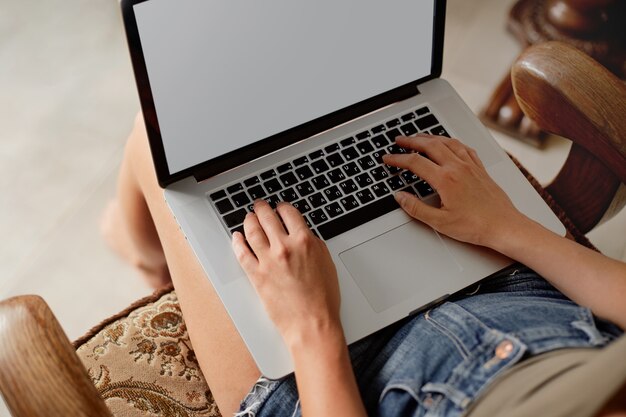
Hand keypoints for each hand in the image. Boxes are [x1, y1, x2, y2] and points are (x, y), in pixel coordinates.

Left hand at [231, 200, 341, 348]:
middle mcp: (284, 247)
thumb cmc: (323, 299)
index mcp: (305, 241)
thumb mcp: (326, 262)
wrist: (312, 323)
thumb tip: (302, 234)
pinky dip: (237, 242)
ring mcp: (268, 261)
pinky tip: (236, 237)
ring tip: (248, 217)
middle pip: (267, 217)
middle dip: (261, 208)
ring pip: (251, 231)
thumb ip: (313, 244)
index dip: (282, 206)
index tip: (280, 207)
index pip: (289, 212)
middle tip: (259, 205)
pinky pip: (241, 253)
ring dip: (248, 220)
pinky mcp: (256, 275)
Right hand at [383, 135, 526, 247]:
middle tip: (399, 140)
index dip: (398, 159)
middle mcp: (458, 168)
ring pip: (447, 142)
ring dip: (430, 137)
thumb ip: (416, 208)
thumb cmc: (476, 226)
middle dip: (411, 141)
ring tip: (419, 136)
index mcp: (445, 180)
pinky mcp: (480, 169)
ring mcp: (470, 166)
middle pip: (430, 145)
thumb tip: (400, 197)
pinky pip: (464, 148)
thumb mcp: (440, 222)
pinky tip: (449, 143)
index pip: (415, 163)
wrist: (504, 226)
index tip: (388, 158)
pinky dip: (452, 142)